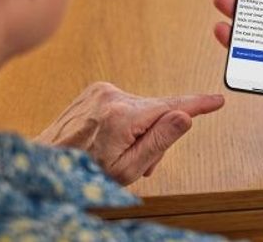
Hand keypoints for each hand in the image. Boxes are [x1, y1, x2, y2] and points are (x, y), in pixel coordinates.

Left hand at [34, 82, 223, 184]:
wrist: (45, 163)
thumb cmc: (83, 172)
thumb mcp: (127, 168)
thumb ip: (159, 141)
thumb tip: (184, 116)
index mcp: (123, 116)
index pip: (171, 107)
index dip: (198, 105)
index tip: (217, 100)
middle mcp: (113, 96)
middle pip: (157, 112)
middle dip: (156, 136)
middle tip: (142, 162)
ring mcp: (103, 90)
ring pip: (142, 109)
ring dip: (140, 130)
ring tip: (121, 152)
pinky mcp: (97, 90)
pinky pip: (126, 104)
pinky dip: (127, 121)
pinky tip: (112, 139)